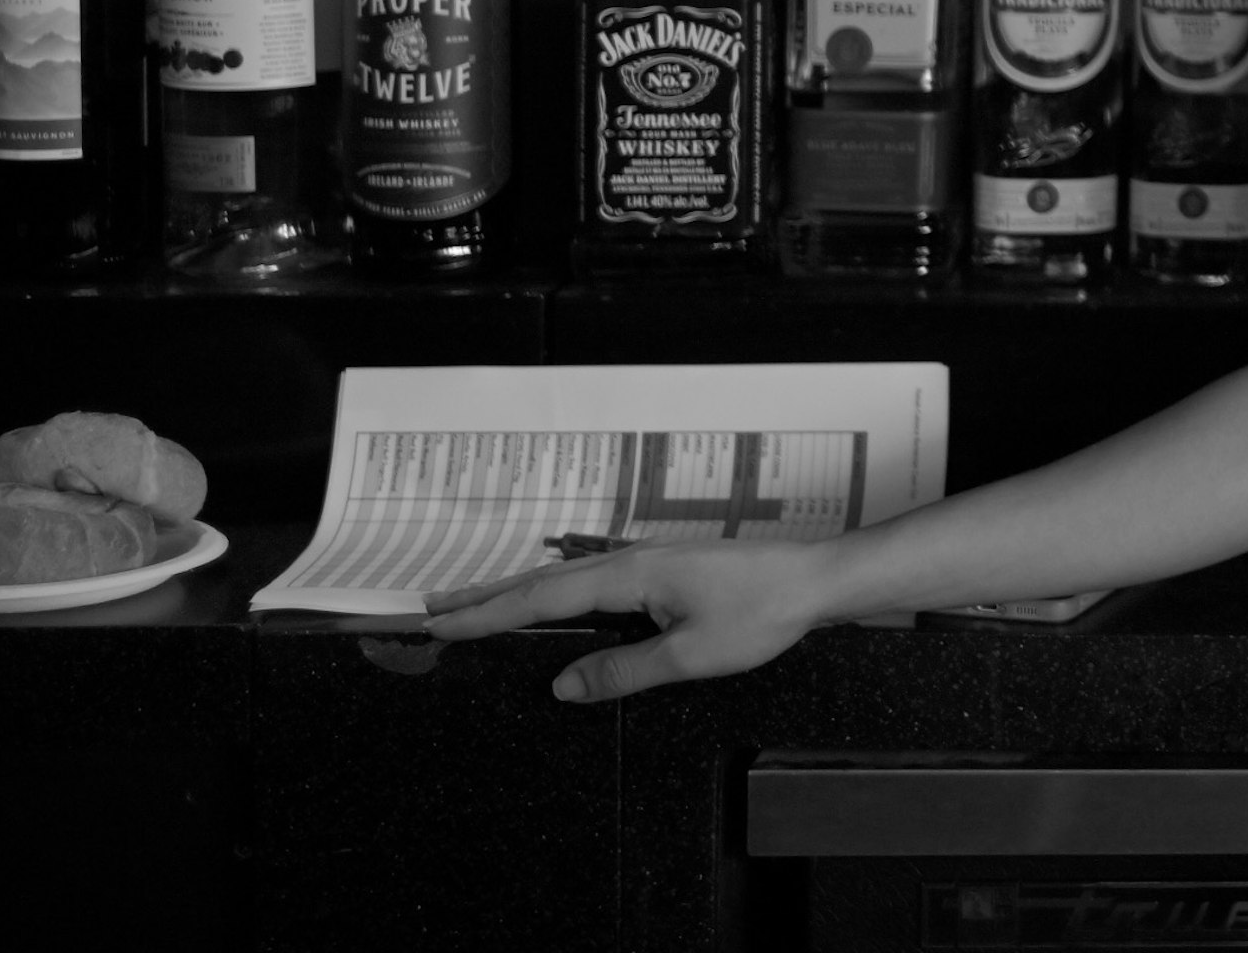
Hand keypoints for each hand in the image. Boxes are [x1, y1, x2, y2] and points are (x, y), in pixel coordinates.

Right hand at [426, 537, 836, 703]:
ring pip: (566, 578)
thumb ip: (622, 671)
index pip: (541, 600)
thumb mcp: (690, 655)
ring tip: (473, 604)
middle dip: (485, 597)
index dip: (487, 616)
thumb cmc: (762, 613)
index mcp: (630, 576)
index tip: (438, 626)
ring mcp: (648, 561)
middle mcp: (632, 560)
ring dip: (517, 591)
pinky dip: (556, 591)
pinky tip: (553, 602)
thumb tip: (563, 687)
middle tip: (431, 610)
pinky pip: (593, 580)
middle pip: (543, 581)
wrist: (816, 580)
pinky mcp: (665, 569)